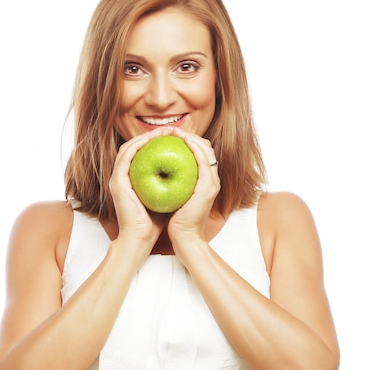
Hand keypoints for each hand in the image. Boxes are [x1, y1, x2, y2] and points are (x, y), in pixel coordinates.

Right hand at [109, 131, 165, 248]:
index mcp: (133, 180)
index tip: (176, 137)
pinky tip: (154, 141)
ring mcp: (118, 178)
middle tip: (171, 129)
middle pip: (136, 147)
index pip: (144, 155)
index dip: (158, 143)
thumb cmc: (156, 223)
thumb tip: (188, 170)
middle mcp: (124, 176)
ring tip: (164, 131)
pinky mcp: (117, 182)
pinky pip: (126, 156)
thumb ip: (171, 184)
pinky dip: (139, 145)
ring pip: (130, 147)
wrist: (141, 238)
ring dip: (146, 136)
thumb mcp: (167, 198)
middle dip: (153, 135)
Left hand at [166, 129, 219, 247]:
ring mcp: (212, 183)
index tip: (170, 138)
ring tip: (175, 131)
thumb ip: (172, 185)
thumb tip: (157, 172)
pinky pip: (202, 160)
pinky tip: (180, 141)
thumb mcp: (174, 198)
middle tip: (171, 130)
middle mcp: (212, 180)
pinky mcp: (208, 187)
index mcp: (205, 182)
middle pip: (206, 148)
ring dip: (191, 137)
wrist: (184, 239)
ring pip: (206, 150)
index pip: (201, 155)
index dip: (188, 142)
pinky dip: (193, 147)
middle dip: (190, 135)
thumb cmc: (176, 222)